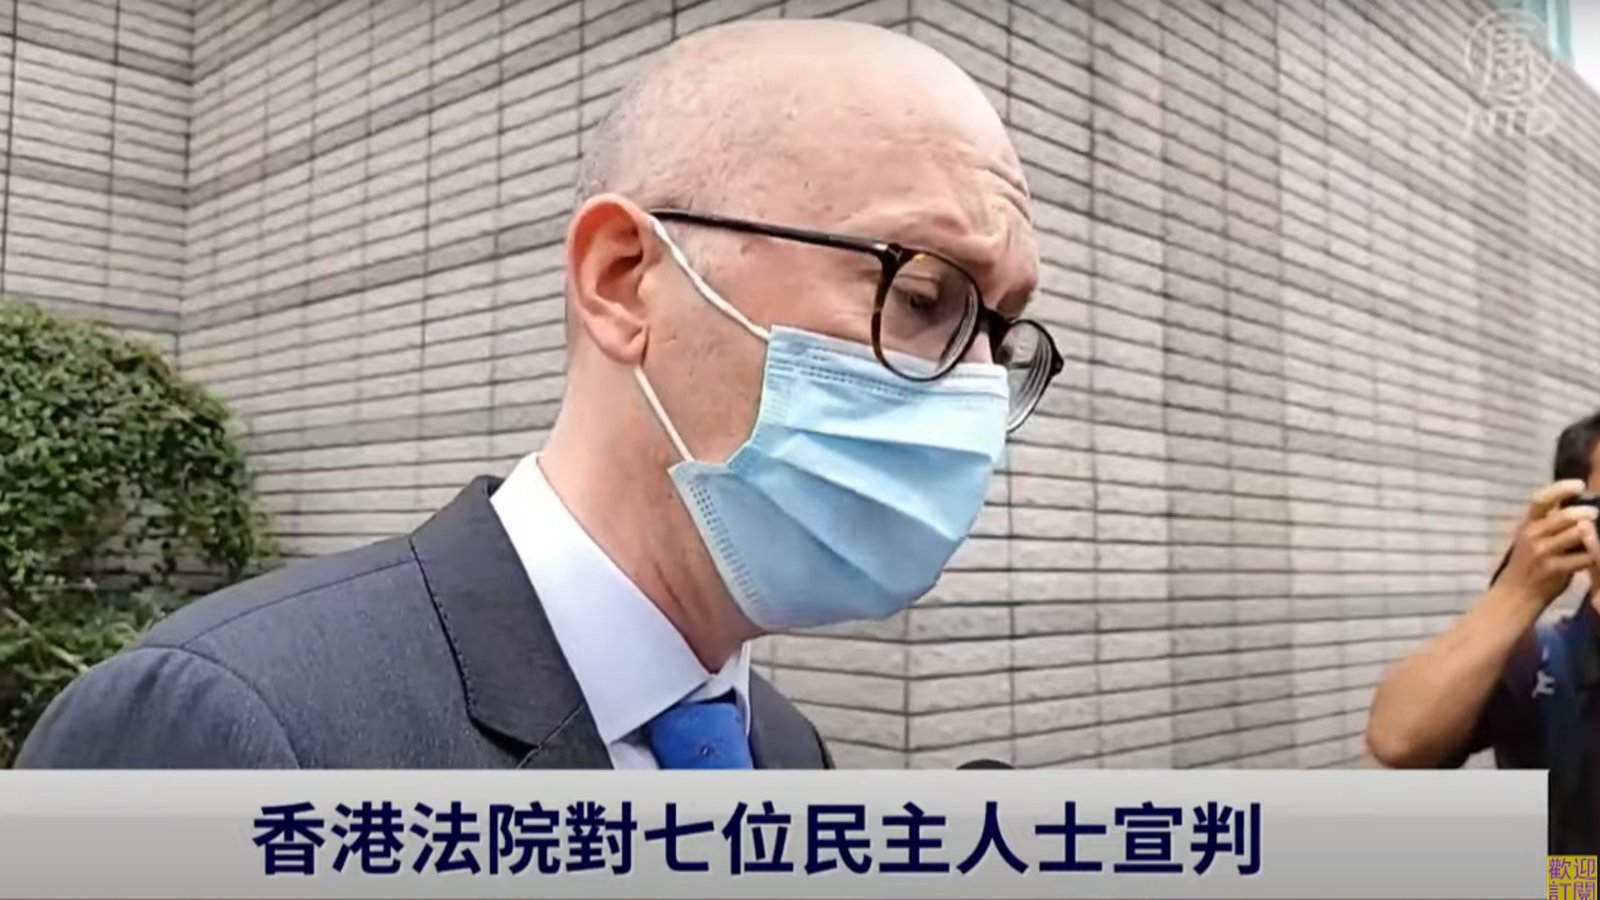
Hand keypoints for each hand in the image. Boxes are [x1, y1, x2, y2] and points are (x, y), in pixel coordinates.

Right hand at [1498, 480, 1599, 608]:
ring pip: (1575, 535)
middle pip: (1563, 516)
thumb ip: (1551, 522)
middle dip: (1584, 513)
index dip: (1560, 489)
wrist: (1516, 592)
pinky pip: (1582, 558)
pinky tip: (1593, 558)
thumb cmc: (1529, 561)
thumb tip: (1580, 506)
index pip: (1541, 499)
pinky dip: (1592, 556)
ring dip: (1591, 535)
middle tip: (1596, 513)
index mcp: (1528, 523)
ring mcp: (1542, 552)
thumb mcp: (1532, 537)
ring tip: (1595, 537)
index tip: (1579, 485)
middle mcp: (1532, 535)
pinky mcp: (1554, 569)